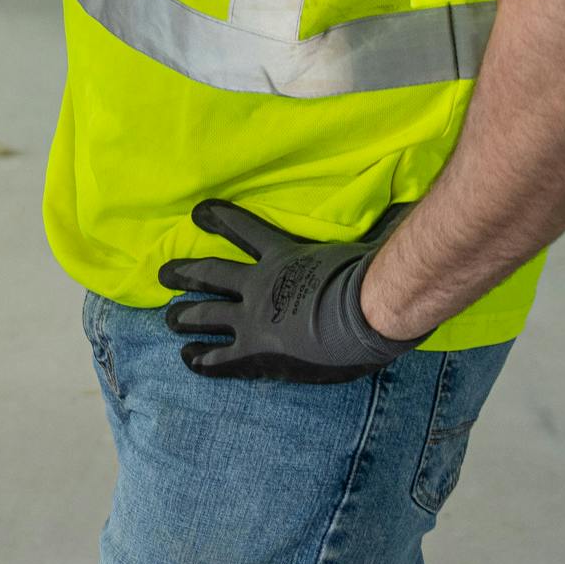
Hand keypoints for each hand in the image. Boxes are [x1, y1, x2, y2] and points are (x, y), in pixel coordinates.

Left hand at [158, 200, 419, 383]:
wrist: (366, 311)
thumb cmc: (373, 272)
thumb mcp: (368, 239)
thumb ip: (375, 223)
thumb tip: (402, 204)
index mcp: (284, 255)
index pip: (244, 229)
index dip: (220, 218)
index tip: (198, 211)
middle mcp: (259, 284)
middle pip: (211, 274)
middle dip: (184, 273)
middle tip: (162, 273)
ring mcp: (252, 318)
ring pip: (205, 314)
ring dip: (184, 316)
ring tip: (168, 319)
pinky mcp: (255, 351)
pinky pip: (219, 356)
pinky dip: (201, 357)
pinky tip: (187, 359)